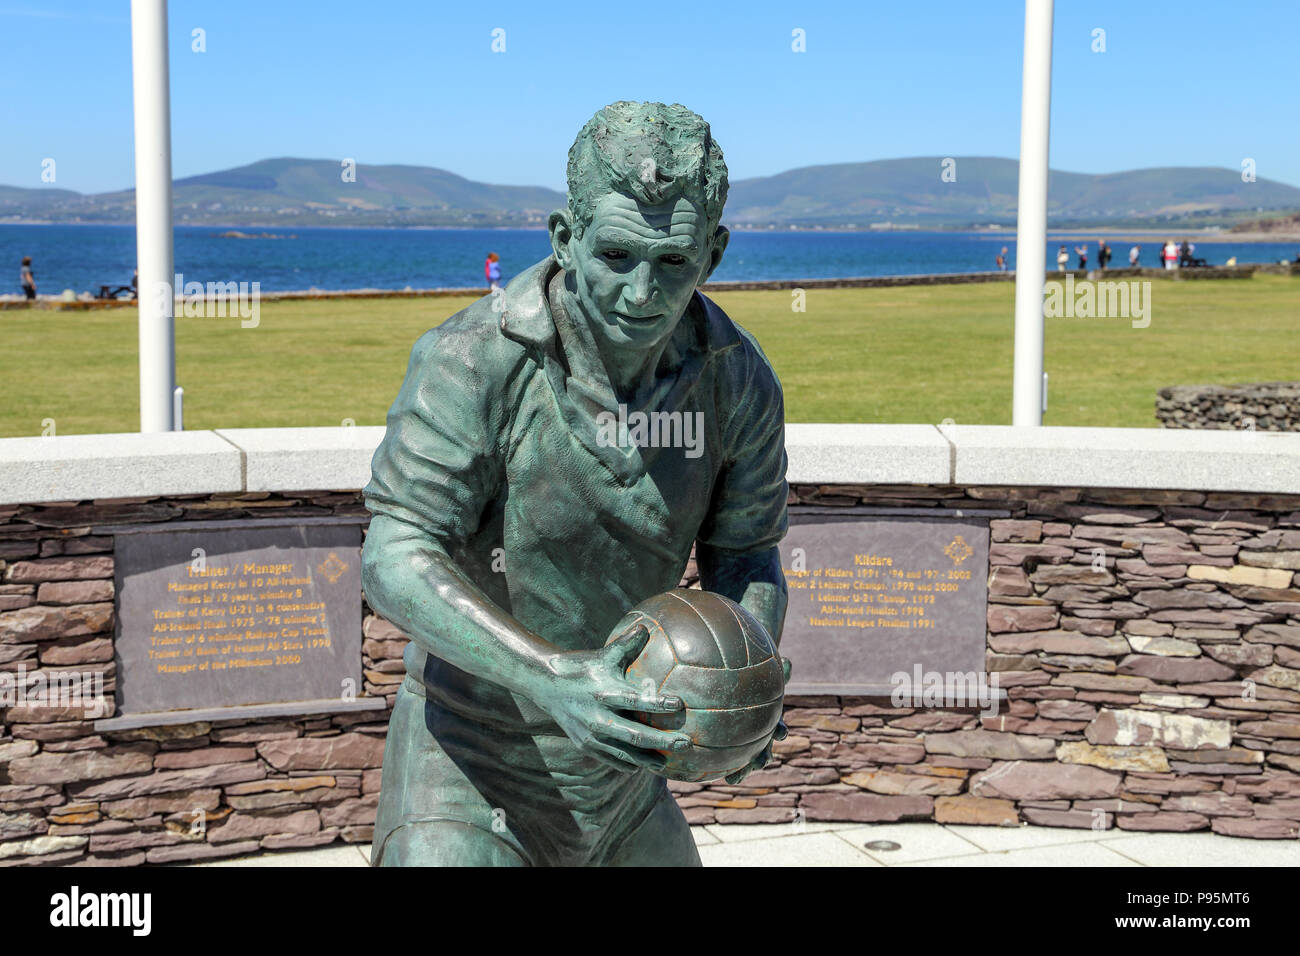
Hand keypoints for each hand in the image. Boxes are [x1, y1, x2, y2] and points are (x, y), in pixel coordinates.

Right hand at [531, 621, 691, 773]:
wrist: (545, 684)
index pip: (636, 701)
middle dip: (663, 741)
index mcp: (604, 692)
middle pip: (636, 735)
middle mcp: (597, 717)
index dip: (658, 704)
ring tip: (668, 763)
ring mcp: (590, 735)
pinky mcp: (585, 745)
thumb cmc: (581, 666)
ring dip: (648, 760)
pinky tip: (643, 765)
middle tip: (687, 743)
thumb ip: (626, 644)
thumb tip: (646, 626)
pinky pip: (610, 760)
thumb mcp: (603, 654)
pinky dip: (628, 764)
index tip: (681, 704)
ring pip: (624, 754)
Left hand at [724, 656, 791, 784]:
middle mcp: (759, 736)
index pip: (778, 727)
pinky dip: (715, 764)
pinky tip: (702, 771)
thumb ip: (772, 671)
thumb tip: (789, 661)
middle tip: (761, 762)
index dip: (780, 731)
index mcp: (769, 721)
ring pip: (744, 760)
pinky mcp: (728, 747)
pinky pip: (722, 757)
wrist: (740, 691)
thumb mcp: (761, 675)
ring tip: (733, 779)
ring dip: (741, 771)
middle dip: (762, 758)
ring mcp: (745, 743)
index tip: (781, 734)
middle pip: (764, 750)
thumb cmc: (752, 682)